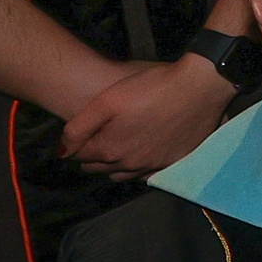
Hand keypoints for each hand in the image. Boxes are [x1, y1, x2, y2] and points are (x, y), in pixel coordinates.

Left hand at [58, 52, 235, 176]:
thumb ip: (78, 129)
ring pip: (123, 175)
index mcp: (110, 149)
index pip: (79, 156)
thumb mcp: (106, 100)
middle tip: (98, 138)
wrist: (199, 86)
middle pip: (99, 168)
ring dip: (115, 165)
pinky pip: (148, 174)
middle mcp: (130, 164)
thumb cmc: (151, 87)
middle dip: (93, 156)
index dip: (77, 143)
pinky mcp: (175, 161)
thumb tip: (62, 152)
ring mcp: (154, 165)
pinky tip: (142, 154)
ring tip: (118, 146)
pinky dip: (139, 168)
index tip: (82, 131)